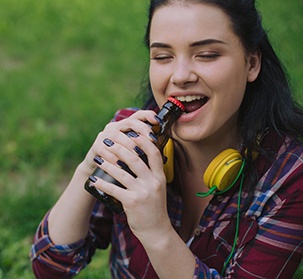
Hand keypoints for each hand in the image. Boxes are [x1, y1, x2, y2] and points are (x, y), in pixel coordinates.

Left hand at [87, 110, 172, 239]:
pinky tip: (94, 180)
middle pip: (134, 158)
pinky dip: (102, 184)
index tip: (132, 133)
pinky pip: (114, 189)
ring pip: (121, 172)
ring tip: (98, 157)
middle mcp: (153, 182)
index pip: (154, 153)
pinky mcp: (131, 203)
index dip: (143, 140)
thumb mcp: (158, 188)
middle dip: (119, 147)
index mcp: (160, 176)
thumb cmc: (155, 207)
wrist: (156, 230)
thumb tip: (138, 157)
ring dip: (107, 163)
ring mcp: (142, 192)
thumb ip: (151, 173)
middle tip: (107, 141)